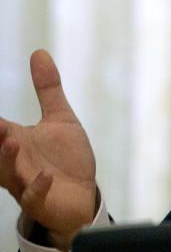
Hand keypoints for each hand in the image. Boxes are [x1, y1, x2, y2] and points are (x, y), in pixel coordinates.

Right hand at [0, 50, 96, 250]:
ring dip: (8, 158)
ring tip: (12, 141)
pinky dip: (38, 186)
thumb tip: (38, 52)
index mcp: (15, 139)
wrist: (81, 194)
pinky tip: (46, 175)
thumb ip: (48, 88)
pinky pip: (35, 195)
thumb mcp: (60, 118)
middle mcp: (14, 161)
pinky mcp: (41, 199)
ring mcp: (25, 181)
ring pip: (9, 172)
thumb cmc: (65, 157)